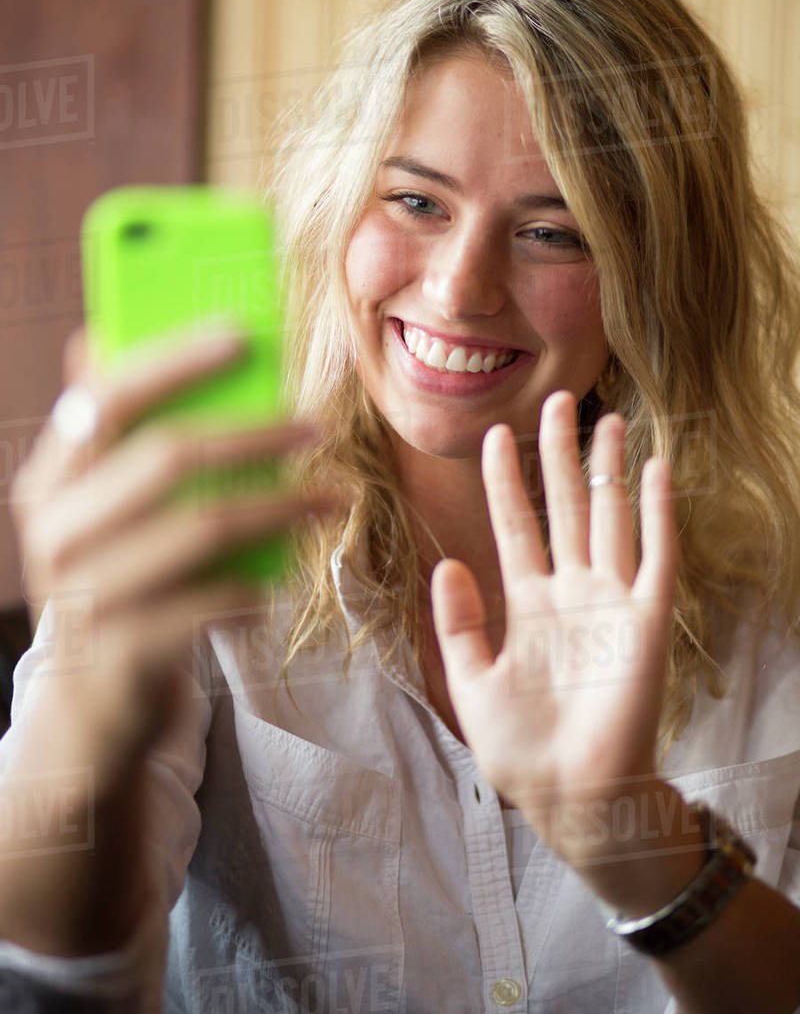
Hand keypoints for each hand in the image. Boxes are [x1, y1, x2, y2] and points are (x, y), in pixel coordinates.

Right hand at [9, 319, 338, 784]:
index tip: (244, 335)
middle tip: (317, 425)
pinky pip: (212, 600)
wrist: (90, 697)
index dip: (176, 361)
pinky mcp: (125, 648)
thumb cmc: (116, 575)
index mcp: (50, 478)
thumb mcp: (102, 506)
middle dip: (255, 433)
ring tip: (334, 498)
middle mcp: (56, 529)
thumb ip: (113, 431)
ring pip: (204, 525)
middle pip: (168, 455)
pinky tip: (276, 582)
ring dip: (282, 506)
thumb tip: (102, 334)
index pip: (107, 397)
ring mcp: (87, 591)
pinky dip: (255, 584)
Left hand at [431, 390, 676, 869]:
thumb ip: (457, 624)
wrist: (573, 799)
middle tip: (555, 401)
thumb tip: (447, 562)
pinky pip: (657, 555)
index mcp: (527, 606)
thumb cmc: (521, 752)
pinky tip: (655, 468)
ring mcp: (611, 602)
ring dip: (608, 469)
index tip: (493, 436)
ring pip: (610, 518)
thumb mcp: (470, 683)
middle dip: (558, 454)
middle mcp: (571, 593)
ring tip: (606, 418)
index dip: (507, 481)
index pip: (516, 526)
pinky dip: (658, 511)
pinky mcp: (648, 620)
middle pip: (565, 507)